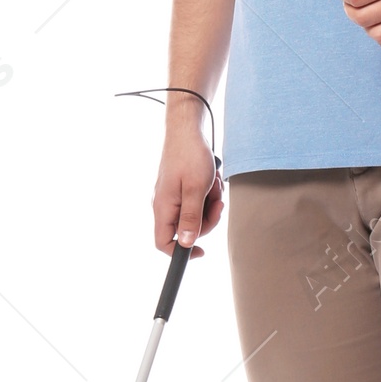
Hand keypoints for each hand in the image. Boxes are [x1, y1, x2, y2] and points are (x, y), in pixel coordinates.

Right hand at [152, 117, 221, 256]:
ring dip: (210, 203)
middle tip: (217, 202)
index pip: (163, 242)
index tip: (202, 251)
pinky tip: (211, 180)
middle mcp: (164, 205)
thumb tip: (186, 244)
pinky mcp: (180, 189)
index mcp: (163, 207)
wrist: (188, 129)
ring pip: (196, 215)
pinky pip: (197, 201)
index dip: (181, 252)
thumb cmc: (190, 155)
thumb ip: (191, 218)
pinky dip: (208, 194)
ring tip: (213, 184)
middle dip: (207, 218)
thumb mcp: (196, 189)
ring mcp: (172, 197)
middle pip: (187, 229)